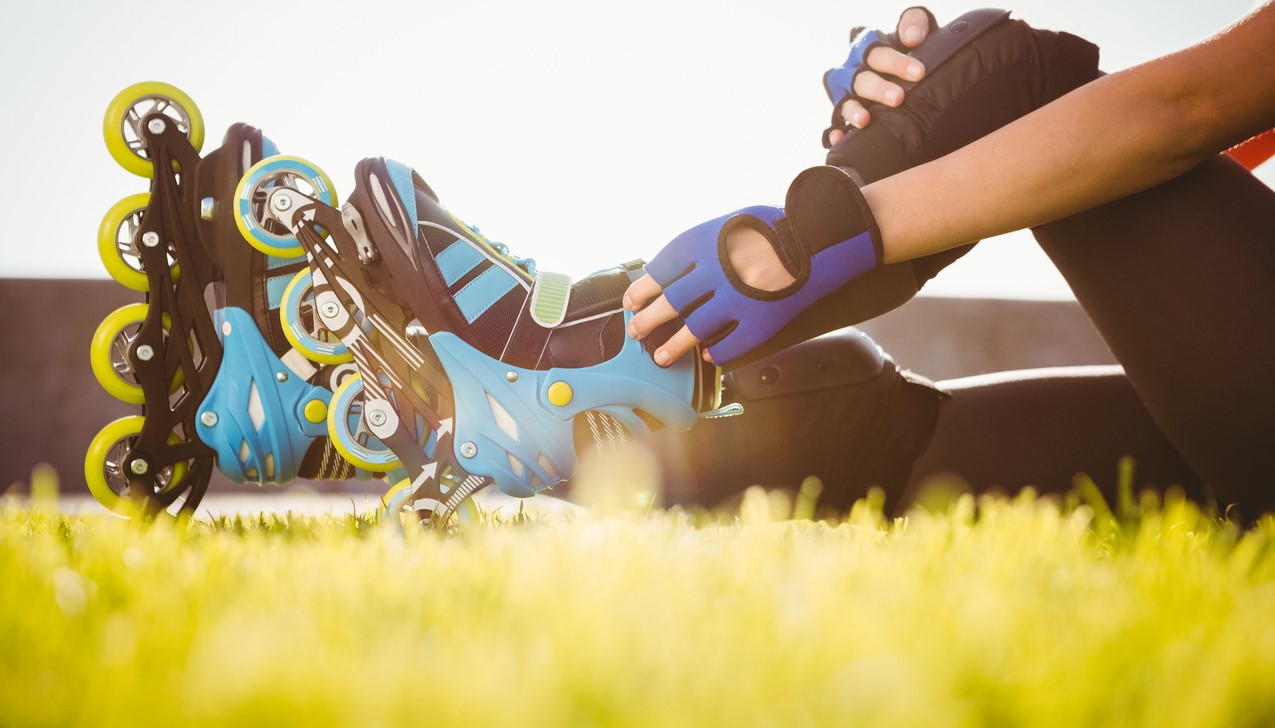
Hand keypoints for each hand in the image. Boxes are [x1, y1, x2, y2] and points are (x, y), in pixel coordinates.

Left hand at [624, 223, 796, 365]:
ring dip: (673, 346)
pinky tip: (708, 355)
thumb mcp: (728, 225)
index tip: (632, 300)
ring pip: (694, 329)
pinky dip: (715, 353)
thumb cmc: (773, 229)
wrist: (818, 241)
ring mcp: (738, 300)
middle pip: (670, 303)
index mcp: (705, 243)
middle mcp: (717, 273)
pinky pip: (729, 346)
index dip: (641, 290)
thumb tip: (667, 274)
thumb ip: (699, 248)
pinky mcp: (759, 323)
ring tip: (661, 355)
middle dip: (647, 320)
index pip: (660, 271)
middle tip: (637, 330)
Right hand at [823, 7, 936, 146]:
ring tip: (865, 121)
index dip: (895, 62)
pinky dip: (835, 132)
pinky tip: (838, 139)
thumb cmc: (911, 49)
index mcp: (867, 47)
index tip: (918, 73)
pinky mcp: (843, 115)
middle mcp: (852, 70)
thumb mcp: (915, 29)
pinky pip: (835, 124)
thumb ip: (915, 22)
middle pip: (859, 79)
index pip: (877, 52)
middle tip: (898, 99)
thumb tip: (912, 38)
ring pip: (844, 102)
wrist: (907, 73)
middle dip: (877, 89)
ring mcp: (845, 94)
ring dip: (853, 111)